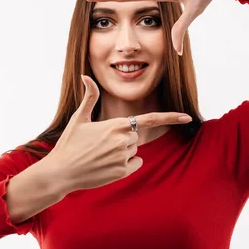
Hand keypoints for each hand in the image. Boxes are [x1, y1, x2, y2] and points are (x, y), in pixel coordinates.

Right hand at [46, 75, 192, 192]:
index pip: (150, 119)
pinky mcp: (122, 172)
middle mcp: (124, 140)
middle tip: (101, 145)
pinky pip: (135, 164)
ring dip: (122, 153)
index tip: (187, 117)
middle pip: (136, 137)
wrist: (60, 172)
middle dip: (123, 139)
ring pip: (134, 151)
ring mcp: (124, 157)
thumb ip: (89, 97)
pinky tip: (107, 166)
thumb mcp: (79, 118)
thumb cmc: (69, 144)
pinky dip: (126, 165)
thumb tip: (86, 76)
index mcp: (117, 124)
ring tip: (100, 156)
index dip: (171, 117)